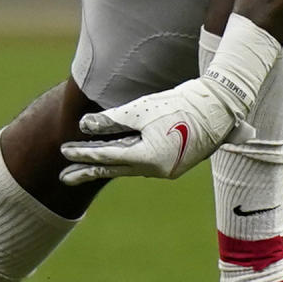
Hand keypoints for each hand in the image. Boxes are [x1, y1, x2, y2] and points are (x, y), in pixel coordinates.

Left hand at [59, 75, 249, 184]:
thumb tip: (84, 125)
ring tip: (82, 170)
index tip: (64, 152)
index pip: (108, 157)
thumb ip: (112, 120)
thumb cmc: (180, 103)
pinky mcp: (173, 163)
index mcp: (150, 158)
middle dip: (88, 171)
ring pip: (128, 168)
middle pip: (115, 169)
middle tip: (63, 178)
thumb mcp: (142, 110)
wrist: (219, 107)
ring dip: (105, 167)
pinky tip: (112, 161)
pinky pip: (141, 165)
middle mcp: (158, 170)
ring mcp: (167, 169)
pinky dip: (123, 163)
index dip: (84, 154)